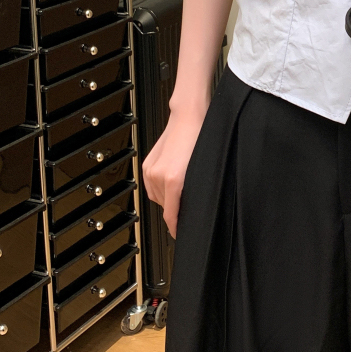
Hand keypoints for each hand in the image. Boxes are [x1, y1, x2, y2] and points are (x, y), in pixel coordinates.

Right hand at [141, 106, 205, 238]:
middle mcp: (158, 176)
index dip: (176, 227)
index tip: (180, 234)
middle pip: (165, 207)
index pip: (171, 215)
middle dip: (176, 209)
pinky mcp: (147, 165)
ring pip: (157, 197)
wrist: (188, 117)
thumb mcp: (203, 168)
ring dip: (168, 199)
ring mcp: (150, 170)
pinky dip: (160, 189)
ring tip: (182, 189)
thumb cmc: (201, 138)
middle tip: (188, 206)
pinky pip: (151, 187)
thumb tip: (192, 206)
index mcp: (173, 179)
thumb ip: (195, 190)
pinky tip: (171, 182)